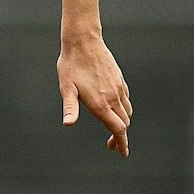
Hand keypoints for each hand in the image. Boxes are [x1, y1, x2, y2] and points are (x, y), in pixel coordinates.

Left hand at [58, 32, 131, 156]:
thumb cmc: (71, 65)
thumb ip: (70, 107)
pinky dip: (124, 109)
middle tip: (111, 145)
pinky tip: (115, 109)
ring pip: (127, 112)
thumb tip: (68, 124)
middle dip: (120, 136)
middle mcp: (113, 97)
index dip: (121, 143)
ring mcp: (118, 88)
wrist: (84, 41)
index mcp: (101, 103)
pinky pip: (126, 99)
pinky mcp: (119, 79)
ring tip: (114, 129)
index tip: (122, 153)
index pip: (118, 129)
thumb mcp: (66, 88)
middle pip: (124, 123)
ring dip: (123, 123)